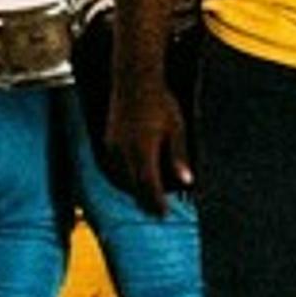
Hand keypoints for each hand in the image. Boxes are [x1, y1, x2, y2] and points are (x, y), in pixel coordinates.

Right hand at [103, 55, 192, 211]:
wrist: (134, 81)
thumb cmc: (161, 103)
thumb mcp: (177, 129)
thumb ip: (179, 156)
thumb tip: (187, 181)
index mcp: (143, 148)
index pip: (148, 184)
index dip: (156, 203)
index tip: (164, 214)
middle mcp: (124, 150)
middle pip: (134, 186)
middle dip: (146, 201)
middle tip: (159, 212)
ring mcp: (113, 147)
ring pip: (122, 179)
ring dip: (135, 190)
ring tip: (149, 198)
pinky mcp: (108, 142)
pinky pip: (115, 169)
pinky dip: (126, 178)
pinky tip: (136, 180)